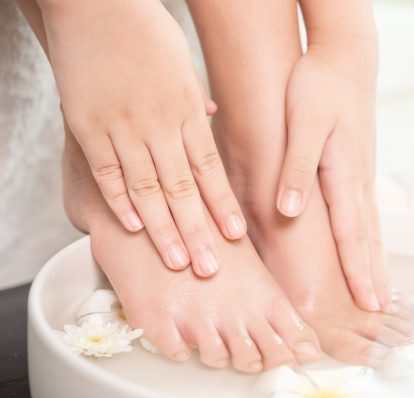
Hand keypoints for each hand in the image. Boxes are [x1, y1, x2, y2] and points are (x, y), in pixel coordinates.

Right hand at [40, 0, 245, 275]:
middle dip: (198, 230)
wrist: (96, 5)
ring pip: (148, 188)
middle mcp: (159, 125)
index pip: (209, 168)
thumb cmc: (143, 31)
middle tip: (211, 267)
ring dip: (163, 228)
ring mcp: (123, 127)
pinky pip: (107, 171)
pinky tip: (132, 228)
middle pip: (183, 188)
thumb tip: (209, 114)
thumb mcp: (181, 64)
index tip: (235, 235)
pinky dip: (119, 201)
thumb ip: (193, 97)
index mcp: (185, 111)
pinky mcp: (89, 127)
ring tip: (178, 261)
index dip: (222, 204)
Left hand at [278, 43, 389, 311]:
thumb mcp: (301, 123)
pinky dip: (372, 238)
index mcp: (345, 174)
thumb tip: (289, 211)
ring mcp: (364, 174)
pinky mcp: (360, 167)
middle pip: (370, 238)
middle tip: (382, 310)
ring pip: (373, 227)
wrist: (344, 59)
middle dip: (375, 276)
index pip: (353, 234)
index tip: (369, 303)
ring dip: (377, 260)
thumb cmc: (319, 87)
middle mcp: (360, 180)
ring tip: (382, 288)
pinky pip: (368, 212)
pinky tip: (370, 246)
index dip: (359, 272)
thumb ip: (296, 168)